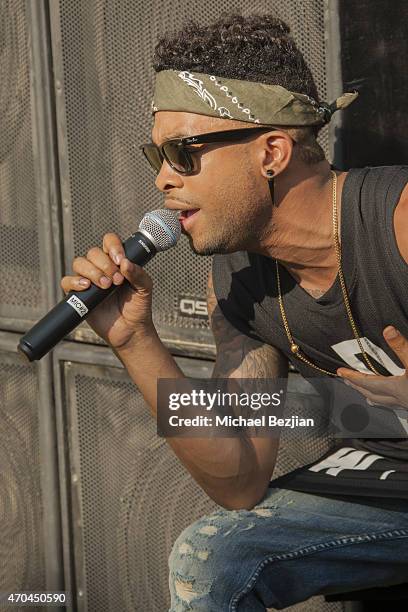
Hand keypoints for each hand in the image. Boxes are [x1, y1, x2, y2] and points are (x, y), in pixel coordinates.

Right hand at [61, 232, 154, 349]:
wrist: (130, 330)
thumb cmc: (138, 308)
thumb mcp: (145, 289)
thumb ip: (138, 274)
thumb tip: (125, 263)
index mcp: (117, 262)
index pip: (109, 242)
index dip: (113, 247)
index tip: (120, 260)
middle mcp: (101, 268)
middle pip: (93, 252)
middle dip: (105, 264)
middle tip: (117, 281)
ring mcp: (89, 280)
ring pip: (79, 263)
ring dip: (92, 272)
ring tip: (105, 286)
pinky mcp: (79, 294)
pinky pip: (67, 281)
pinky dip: (75, 281)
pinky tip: (87, 287)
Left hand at [337, 326, 407, 409]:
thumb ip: (402, 347)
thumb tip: (387, 330)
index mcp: (394, 388)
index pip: (366, 381)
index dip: (352, 376)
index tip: (340, 371)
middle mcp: (397, 399)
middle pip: (371, 393)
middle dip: (357, 386)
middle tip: (347, 380)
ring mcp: (406, 404)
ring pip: (383, 401)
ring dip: (371, 395)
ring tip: (365, 392)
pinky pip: (394, 404)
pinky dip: (387, 400)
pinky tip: (392, 398)